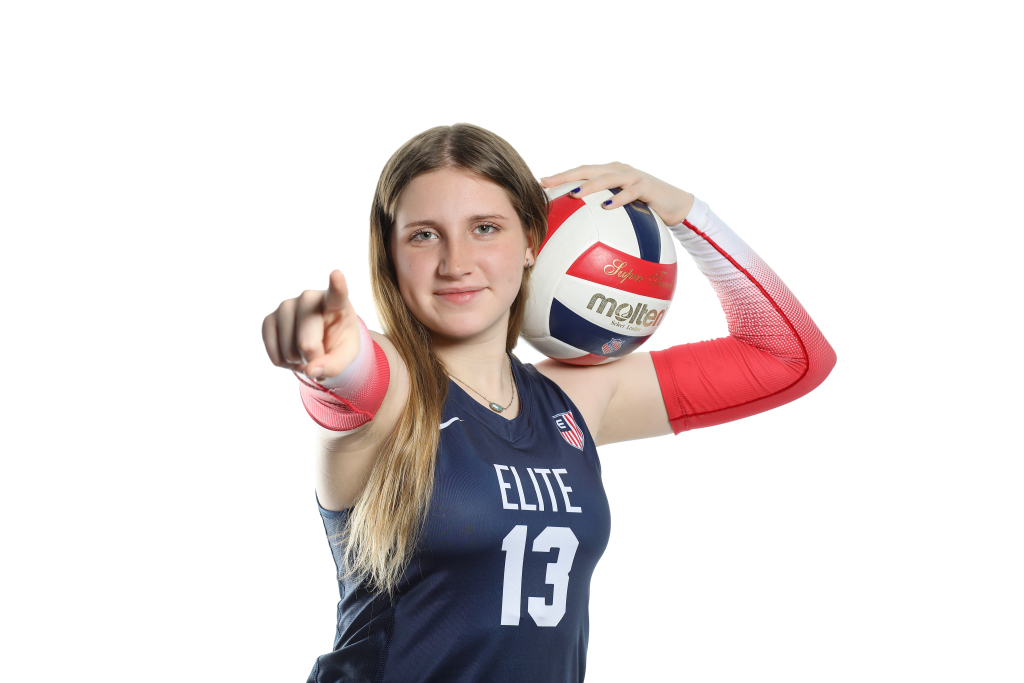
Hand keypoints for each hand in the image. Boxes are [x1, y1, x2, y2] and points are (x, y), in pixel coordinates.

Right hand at [262, 269, 361, 378]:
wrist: (322, 341)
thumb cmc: (339, 343)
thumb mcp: (347, 356)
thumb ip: (334, 365)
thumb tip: (310, 370)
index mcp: (336, 302)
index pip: (337, 293)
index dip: (337, 285)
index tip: (337, 274)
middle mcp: (308, 298)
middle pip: (307, 342)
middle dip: (314, 359)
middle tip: (322, 354)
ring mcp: (286, 306)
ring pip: (289, 352)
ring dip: (299, 362)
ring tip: (308, 351)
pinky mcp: (269, 319)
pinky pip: (275, 356)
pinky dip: (285, 364)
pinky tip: (293, 352)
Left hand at [540, 162, 694, 225]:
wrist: (677, 206)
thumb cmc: (646, 213)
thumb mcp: (622, 214)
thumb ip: (602, 216)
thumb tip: (577, 236)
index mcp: (609, 173)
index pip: (580, 172)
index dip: (561, 176)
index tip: (540, 183)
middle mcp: (618, 170)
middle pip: (588, 170)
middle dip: (566, 176)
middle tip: (547, 184)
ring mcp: (633, 176)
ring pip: (607, 177)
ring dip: (590, 185)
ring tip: (573, 194)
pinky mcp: (647, 186)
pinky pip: (631, 192)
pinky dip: (619, 198)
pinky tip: (607, 207)